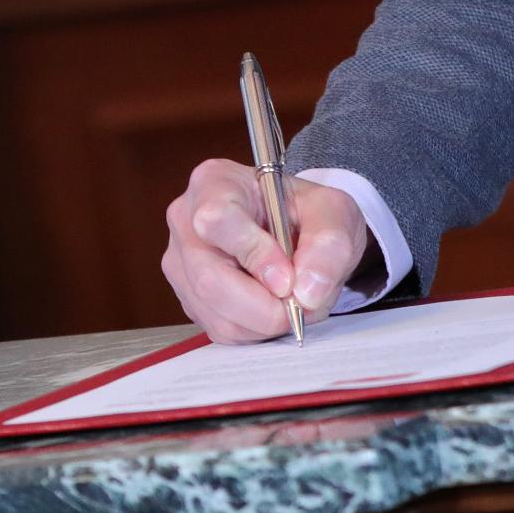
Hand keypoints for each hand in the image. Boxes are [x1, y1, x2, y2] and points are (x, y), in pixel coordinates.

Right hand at [161, 157, 368, 343]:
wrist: (294, 226)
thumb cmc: (304, 211)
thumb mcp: (333, 213)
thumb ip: (329, 245)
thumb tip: (306, 292)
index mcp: (214, 182)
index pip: (217, 221)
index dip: (256, 256)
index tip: (289, 278)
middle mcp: (186, 221)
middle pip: (210, 280)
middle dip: (265, 306)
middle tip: (300, 302)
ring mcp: (180, 262)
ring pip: (217, 313)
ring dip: (265, 321)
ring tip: (290, 298)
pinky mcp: (188, 297)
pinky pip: (220, 329)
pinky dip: (255, 330)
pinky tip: (270, 305)